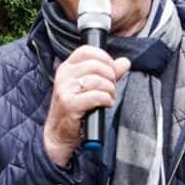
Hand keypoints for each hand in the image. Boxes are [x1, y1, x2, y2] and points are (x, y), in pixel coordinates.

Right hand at [44, 44, 129, 165]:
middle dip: (110, 77)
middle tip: (111, 88)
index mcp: (67, 67)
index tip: (111, 70)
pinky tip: (105, 105)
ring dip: (110, 90)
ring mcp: (65, 89)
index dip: (104, 57)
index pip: (87, 50)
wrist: (59, 134)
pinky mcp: (70, 104)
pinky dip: (106, 100)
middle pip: (96, 65)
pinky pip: (96, 96)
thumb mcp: (89, 87)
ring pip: (97, 80)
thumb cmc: (75, 109)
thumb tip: (125, 62)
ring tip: (108, 98)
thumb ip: (108, 73)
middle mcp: (64, 75)